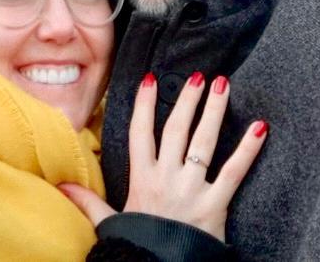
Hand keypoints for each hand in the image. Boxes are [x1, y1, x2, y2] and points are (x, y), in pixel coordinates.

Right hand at [60, 72, 267, 241]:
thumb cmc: (138, 247)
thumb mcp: (109, 222)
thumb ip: (87, 201)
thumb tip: (59, 186)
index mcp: (142, 179)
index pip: (141, 133)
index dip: (144, 105)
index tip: (150, 80)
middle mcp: (166, 178)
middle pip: (176, 130)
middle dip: (186, 100)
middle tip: (198, 76)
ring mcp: (191, 190)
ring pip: (203, 143)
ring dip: (214, 112)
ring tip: (223, 85)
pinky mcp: (215, 205)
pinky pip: (234, 172)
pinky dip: (248, 150)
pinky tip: (260, 127)